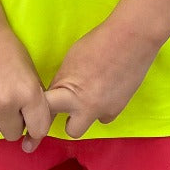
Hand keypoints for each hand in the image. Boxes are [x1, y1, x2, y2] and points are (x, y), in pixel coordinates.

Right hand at [0, 23, 50, 144]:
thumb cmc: (8, 52)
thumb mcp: (31, 75)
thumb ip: (35, 102)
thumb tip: (34, 128)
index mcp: (30, 94)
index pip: (38, 131)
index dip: (34, 129)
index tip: (28, 123)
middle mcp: (7, 103)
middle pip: (12, 135)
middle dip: (11, 124)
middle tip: (6, 108)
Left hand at [38, 19, 159, 144]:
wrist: (131, 39)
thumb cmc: (99, 42)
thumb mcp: (71, 60)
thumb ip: (64, 80)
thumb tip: (60, 89)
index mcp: (67, 89)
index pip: (46, 110)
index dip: (41, 112)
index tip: (38, 120)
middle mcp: (83, 105)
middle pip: (69, 130)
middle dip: (67, 121)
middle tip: (68, 110)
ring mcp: (103, 109)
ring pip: (89, 125)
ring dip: (86, 116)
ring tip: (90, 96)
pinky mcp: (119, 108)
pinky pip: (105, 117)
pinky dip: (103, 108)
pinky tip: (106, 92)